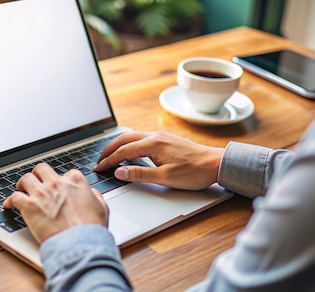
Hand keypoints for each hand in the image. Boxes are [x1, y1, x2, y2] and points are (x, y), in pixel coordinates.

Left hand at [3, 163, 108, 243]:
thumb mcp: (101, 208)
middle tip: (36, 183)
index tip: (58, 188)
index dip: (61, 181)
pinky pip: (14, 197)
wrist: (80, 242)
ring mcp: (42, 193)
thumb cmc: (91, 229)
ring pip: (25, 179)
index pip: (65, 173)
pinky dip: (9, 201)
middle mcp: (57, 183)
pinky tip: (8, 205)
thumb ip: (95, 196)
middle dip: (38, 175)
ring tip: (21, 190)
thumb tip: (92, 194)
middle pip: (41, 170)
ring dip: (22, 184)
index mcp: (75, 181)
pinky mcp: (30, 206)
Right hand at [94, 131, 223, 189]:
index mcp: (152, 144)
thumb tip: (119, 172)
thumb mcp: (165, 177)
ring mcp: (161, 136)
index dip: (108, 160)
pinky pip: (141, 137)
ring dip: (118, 144)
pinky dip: (129, 143)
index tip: (98, 168)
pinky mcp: (166, 139)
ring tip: (109, 154)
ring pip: (132, 136)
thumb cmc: (194, 172)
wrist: (216, 164)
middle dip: (109, 149)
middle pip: (124, 139)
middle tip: (98, 160)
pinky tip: (130, 150)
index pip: (123, 152)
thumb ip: (140, 174)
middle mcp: (155, 136)